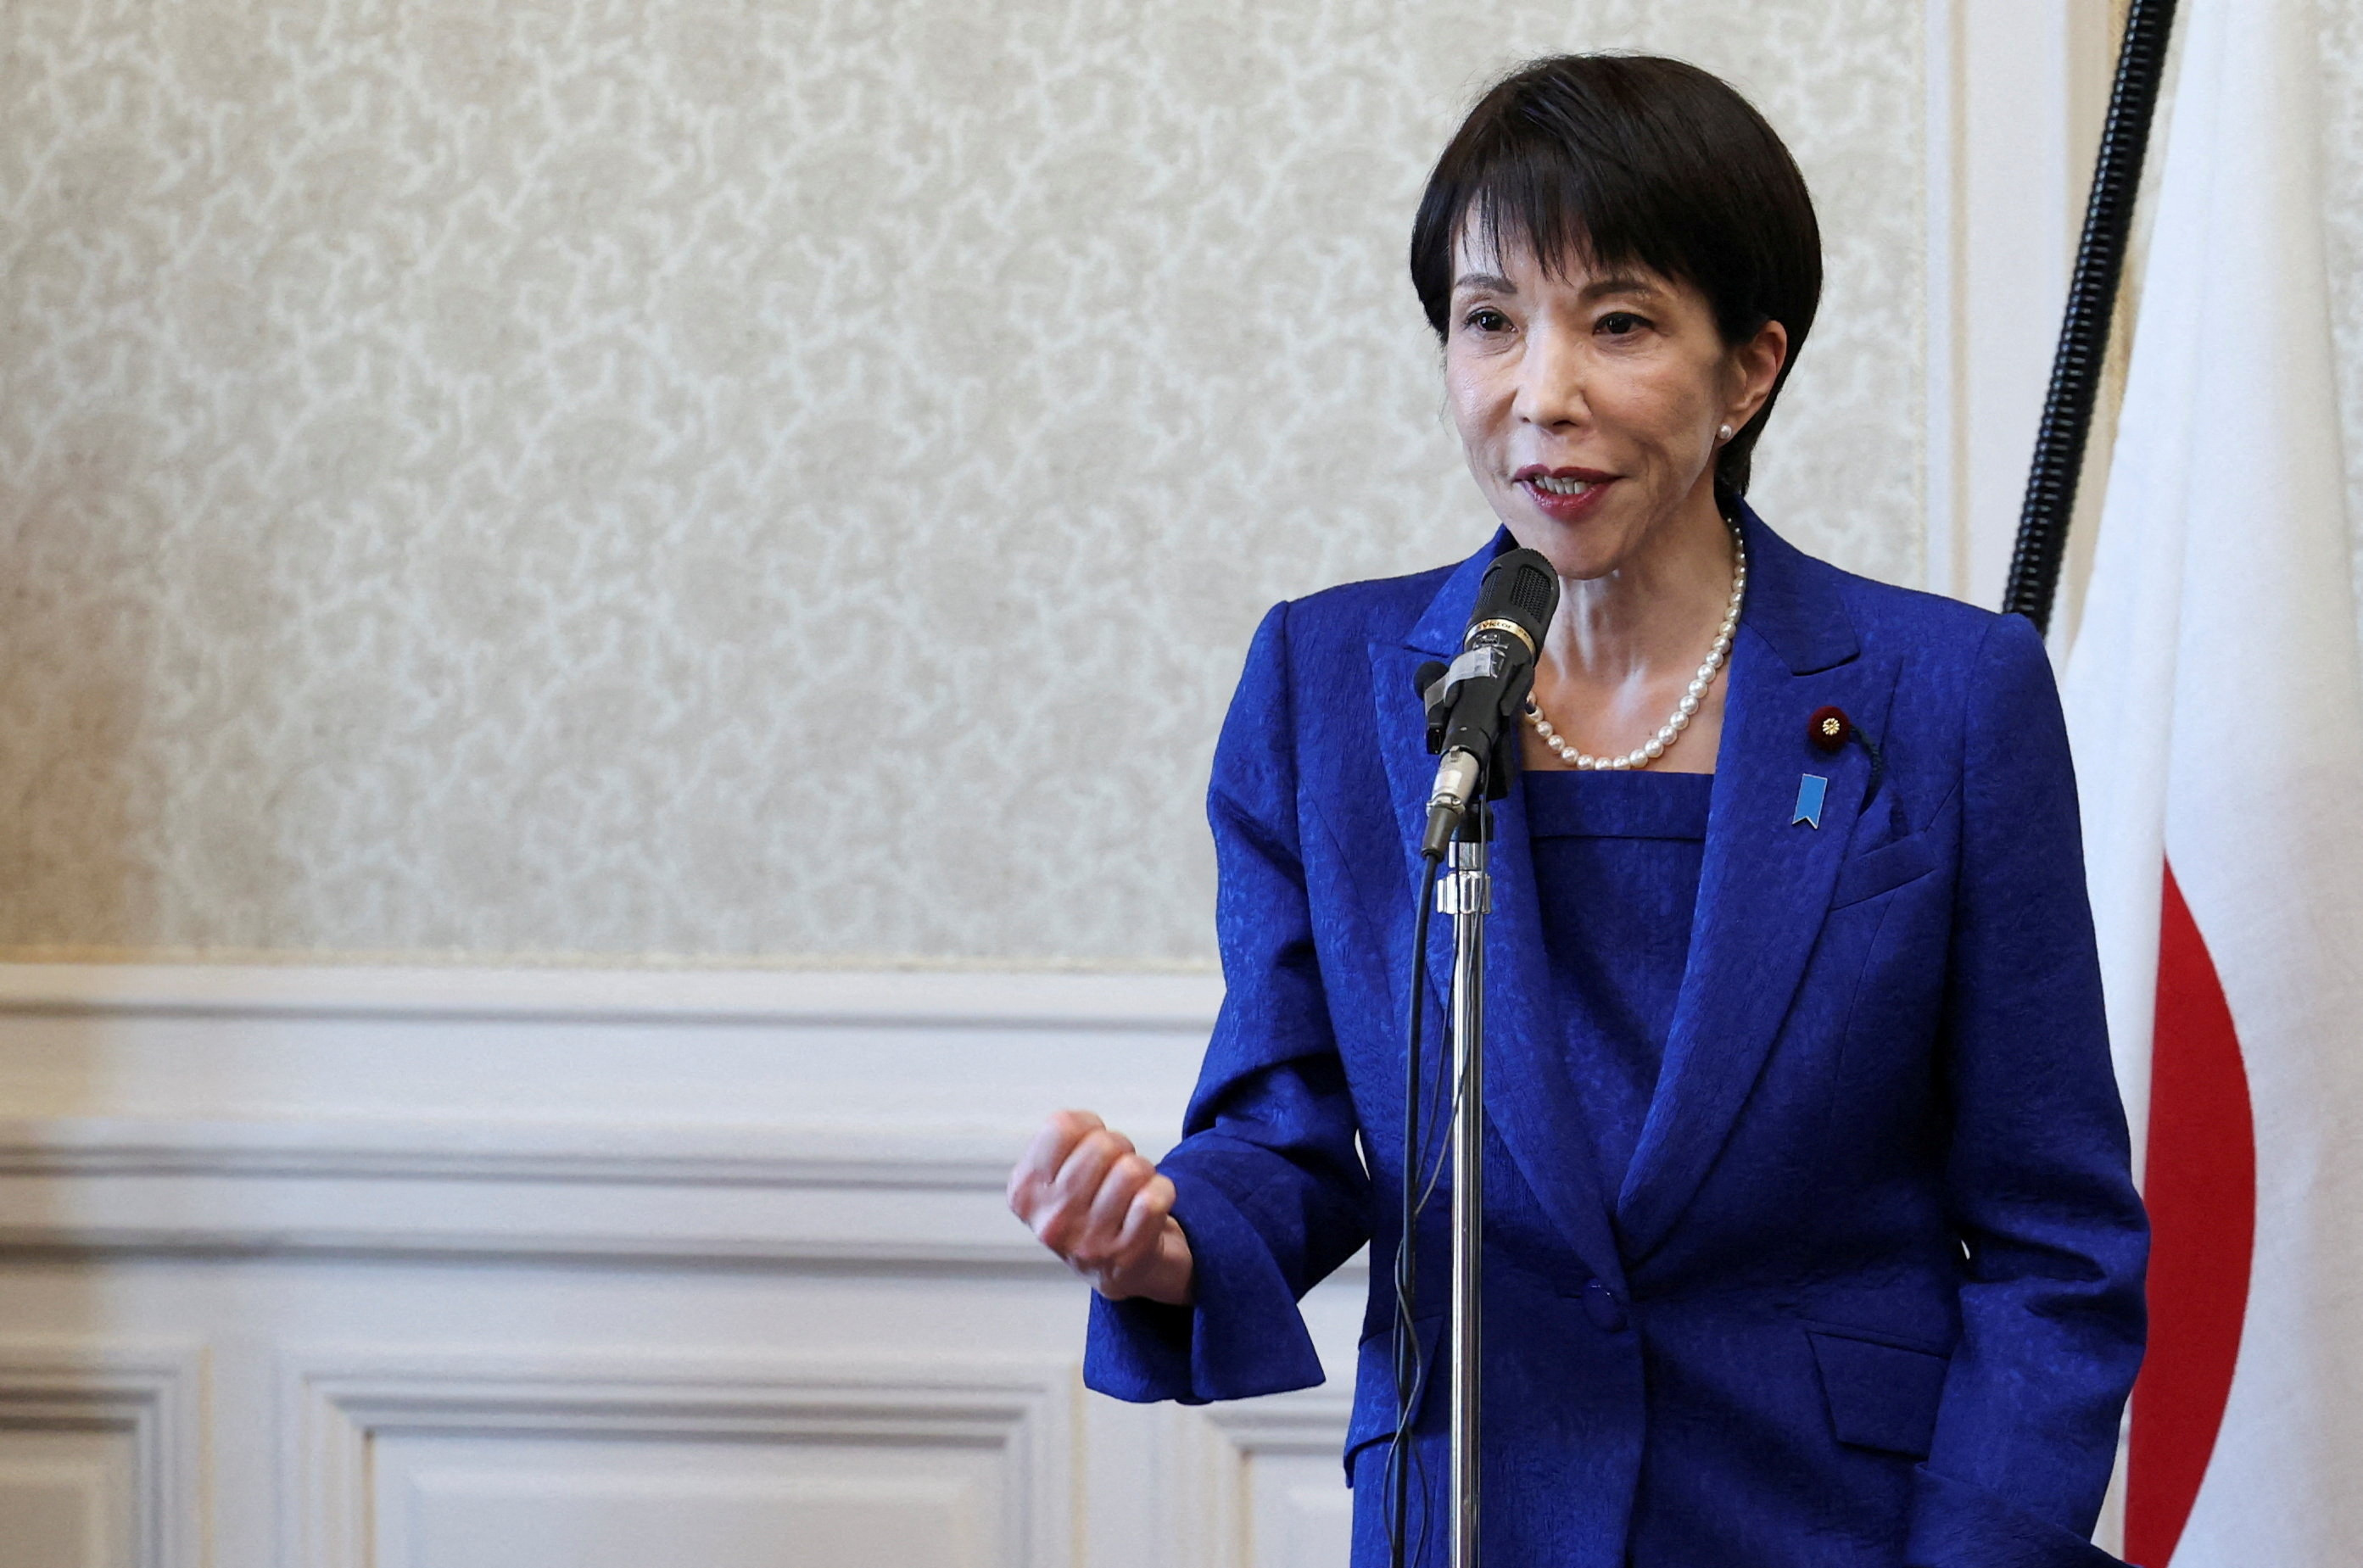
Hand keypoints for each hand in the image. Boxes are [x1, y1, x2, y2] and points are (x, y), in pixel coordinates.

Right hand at [1008, 1110, 1194, 1304]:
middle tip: (1117, 1172)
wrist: (1122, 1273)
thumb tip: (1084, 1124)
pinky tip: (1150, 1207)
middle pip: (1102, 1144)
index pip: (1062, 1126)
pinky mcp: (1128, 1254)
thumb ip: (1060, 1140)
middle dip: (1120, 1148)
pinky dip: (1162, 1192)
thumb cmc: (1090, 1211)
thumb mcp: (1053, 1176)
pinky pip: (1155, 1198)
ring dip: (1143, 1172)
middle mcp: (1052, 1221)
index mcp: (1025, 1193)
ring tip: (1133, 1191)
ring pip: (1132, 1170)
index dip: (1088, 1126)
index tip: (1091, 1147)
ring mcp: (1090, 1242)